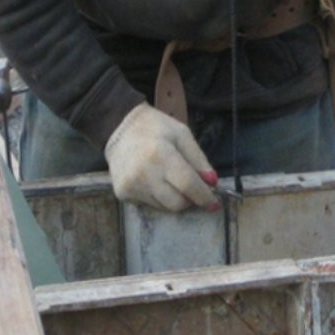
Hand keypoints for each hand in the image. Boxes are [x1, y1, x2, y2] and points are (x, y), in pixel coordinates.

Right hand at [104, 103, 218, 210]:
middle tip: (192, 187)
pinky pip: (150, 205)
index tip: (214, 202)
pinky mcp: (122, 194)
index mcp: (160, 155)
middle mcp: (143, 174)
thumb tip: (213, 182)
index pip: (188, 185)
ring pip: (164, 207)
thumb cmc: (154, 128)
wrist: (119, 127)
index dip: (204, 196)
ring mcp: (130, 186)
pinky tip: (153, 179)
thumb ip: (199, 159)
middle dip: (190, 199)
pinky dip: (158, 197)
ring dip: (173, 198)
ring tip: (168, 177)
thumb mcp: (182, 135)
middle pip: (177, 203)